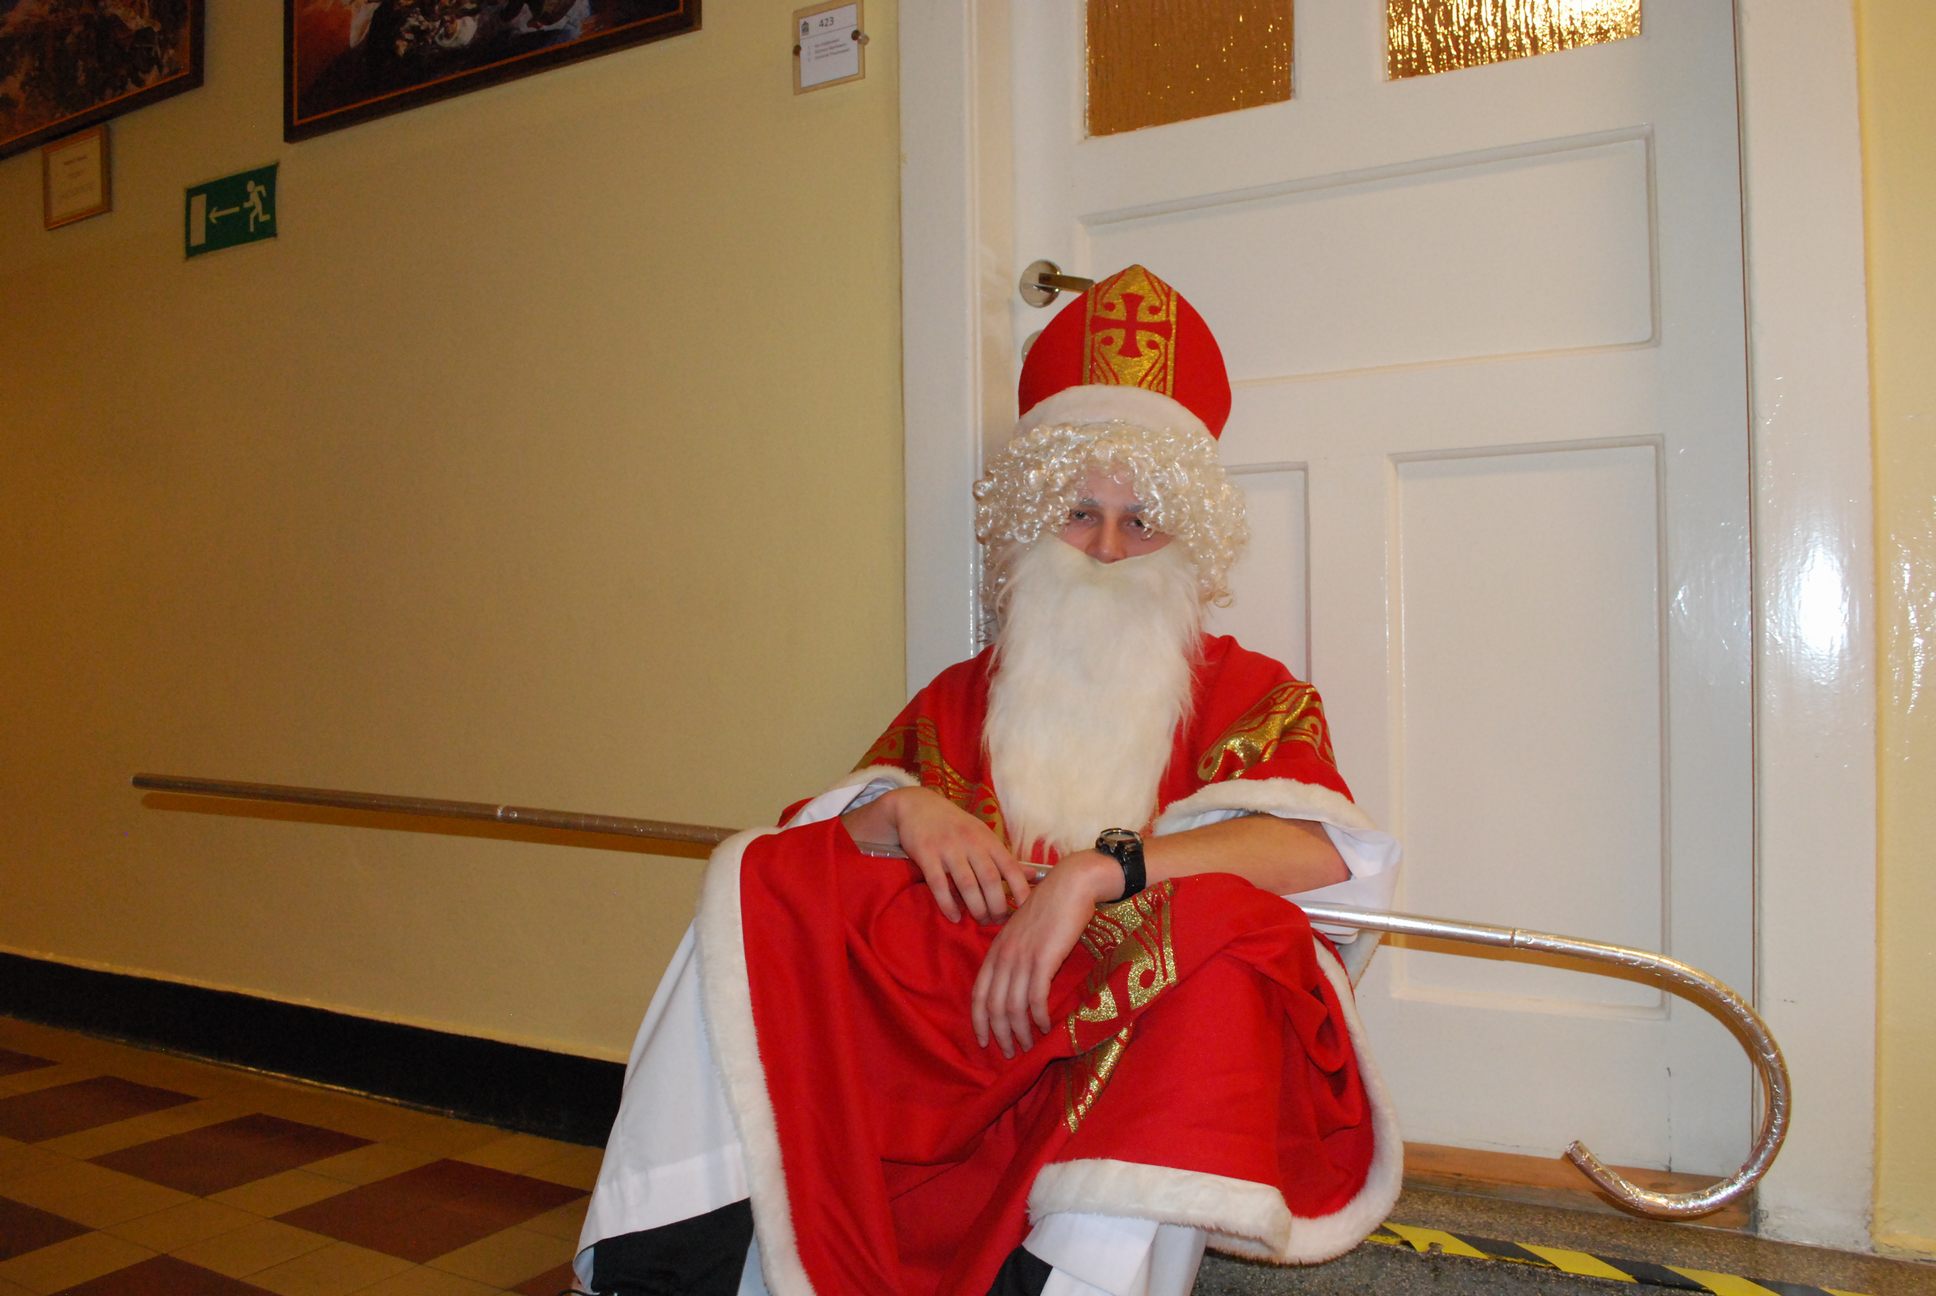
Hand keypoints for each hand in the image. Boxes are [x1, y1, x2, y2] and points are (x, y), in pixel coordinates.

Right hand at [859, 787, 1036, 924]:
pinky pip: (939, 884)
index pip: (1011, 868)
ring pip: (967, 884)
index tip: (1026, 911)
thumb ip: (1004, 858)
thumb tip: (1032, 876)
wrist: (918, 805)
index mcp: (988, 840)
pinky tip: (955, 917)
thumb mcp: (983, 835)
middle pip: (991, 880)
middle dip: (997, 906)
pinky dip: (948, 904)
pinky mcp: (927, 854)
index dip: (1021, 891)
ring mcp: (949, 848)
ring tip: (980, 920)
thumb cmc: (956, 825)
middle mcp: (971, 843)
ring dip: (976, 908)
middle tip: (997, 921)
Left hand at [971, 850, 1120, 1056]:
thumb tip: (1016, 984)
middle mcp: (1004, 955)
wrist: (1071, 884)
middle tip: (1009, 1053)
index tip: (985, 1041)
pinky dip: (1038, 1017)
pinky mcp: (1044, 959)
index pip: (979, 993)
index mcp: (996, 949)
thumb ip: (1016, 955)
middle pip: (994, 1005)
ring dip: (1020, 1031)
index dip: (979, 1020)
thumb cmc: (1051, 907)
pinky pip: (1036, 997)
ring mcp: (1023, 957)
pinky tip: (1045, 1027)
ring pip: (1013, 1006)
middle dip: (999, 1033)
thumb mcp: (1023, 931)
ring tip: (1028, 1046)